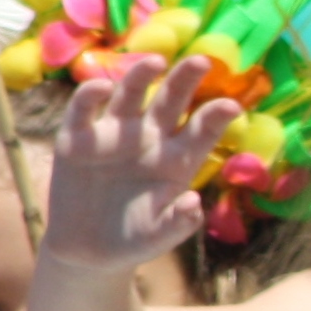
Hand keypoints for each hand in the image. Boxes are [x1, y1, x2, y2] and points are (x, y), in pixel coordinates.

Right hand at [41, 54, 238, 272]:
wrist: (87, 250)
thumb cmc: (134, 239)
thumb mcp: (158, 238)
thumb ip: (178, 223)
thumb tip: (193, 203)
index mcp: (178, 159)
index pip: (202, 130)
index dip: (217, 116)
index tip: (232, 106)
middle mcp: (150, 139)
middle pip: (172, 100)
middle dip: (186, 79)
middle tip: (202, 61)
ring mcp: (115, 134)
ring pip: (131, 94)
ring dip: (142, 75)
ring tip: (156, 62)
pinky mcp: (78, 139)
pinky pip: (84, 110)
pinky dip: (90, 95)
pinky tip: (102, 87)